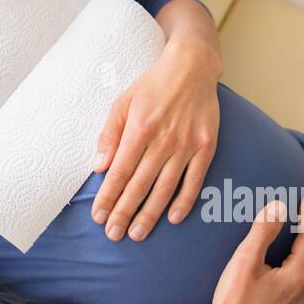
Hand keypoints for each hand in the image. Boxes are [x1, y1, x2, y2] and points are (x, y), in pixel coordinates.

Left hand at [91, 45, 221, 241]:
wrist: (191, 68)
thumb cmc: (152, 86)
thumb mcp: (122, 103)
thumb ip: (110, 136)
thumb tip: (99, 168)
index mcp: (139, 129)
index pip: (120, 172)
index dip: (108, 196)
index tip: (98, 216)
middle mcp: (163, 140)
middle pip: (140, 185)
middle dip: (124, 212)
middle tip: (113, 234)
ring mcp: (187, 145)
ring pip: (165, 188)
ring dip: (150, 214)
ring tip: (137, 234)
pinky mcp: (206, 147)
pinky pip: (194, 180)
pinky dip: (184, 200)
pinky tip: (173, 218)